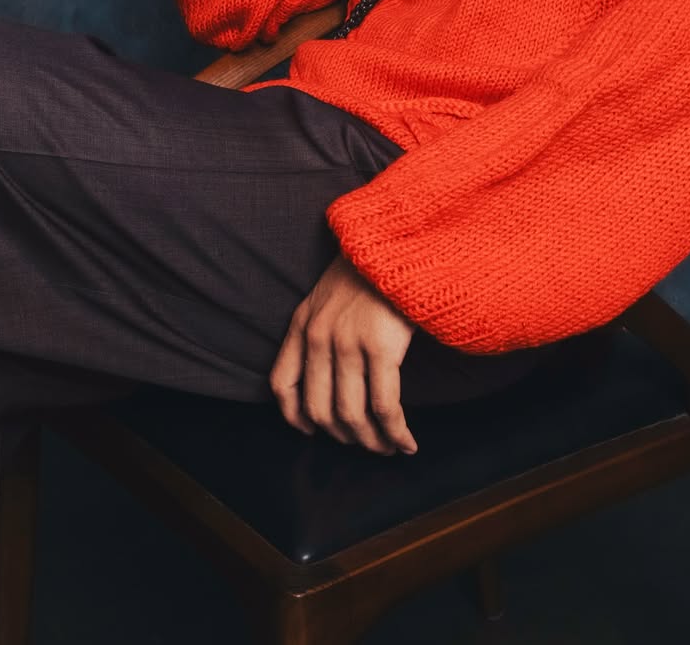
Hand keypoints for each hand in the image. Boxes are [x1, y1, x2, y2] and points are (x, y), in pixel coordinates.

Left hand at [270, 254, 418, 456]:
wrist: (396, 241)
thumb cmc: (371, 267)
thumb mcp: (328, 293)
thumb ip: (321, 326)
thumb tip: (332, 369)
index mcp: (302, 323)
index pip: (283, 384)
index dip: (296, 417)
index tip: (313, 431)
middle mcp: (318, 337)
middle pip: (320, 409)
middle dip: (343, 436)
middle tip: (365, 444)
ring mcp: (348, 343)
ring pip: (352, 416)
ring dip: (372, 442)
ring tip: (389, 448)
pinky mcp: (381, 347)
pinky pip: (385, 408)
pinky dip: (396, 433)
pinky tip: (407, 442)